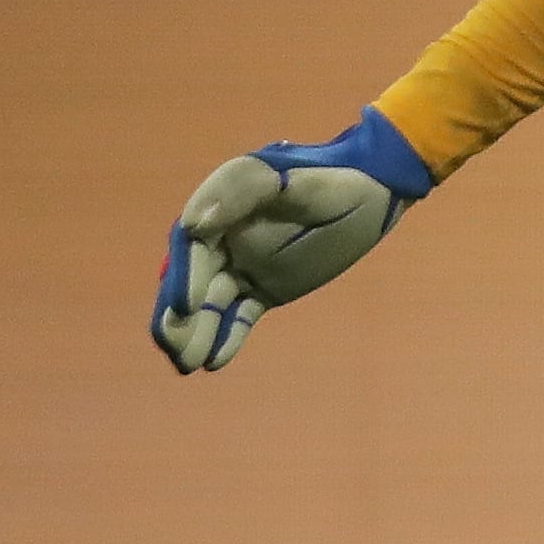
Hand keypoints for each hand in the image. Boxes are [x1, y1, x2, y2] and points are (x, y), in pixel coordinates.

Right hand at [152, 107, 435, 372]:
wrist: (374, 196)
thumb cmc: (336, 180)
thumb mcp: (298, 181)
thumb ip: (245, 191)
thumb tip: (193, 224)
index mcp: (224, 204)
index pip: (191, 244)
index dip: (183, 274)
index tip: (183, 304)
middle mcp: (224, 236)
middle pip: (193, 278)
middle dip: (178, 313)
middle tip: (170, 344)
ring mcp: (243, 264)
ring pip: (211, 302)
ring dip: (196, 332)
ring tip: (187, 363)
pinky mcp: (264, 288)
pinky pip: (240, 315)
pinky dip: (228, 337)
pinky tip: (214, 362)